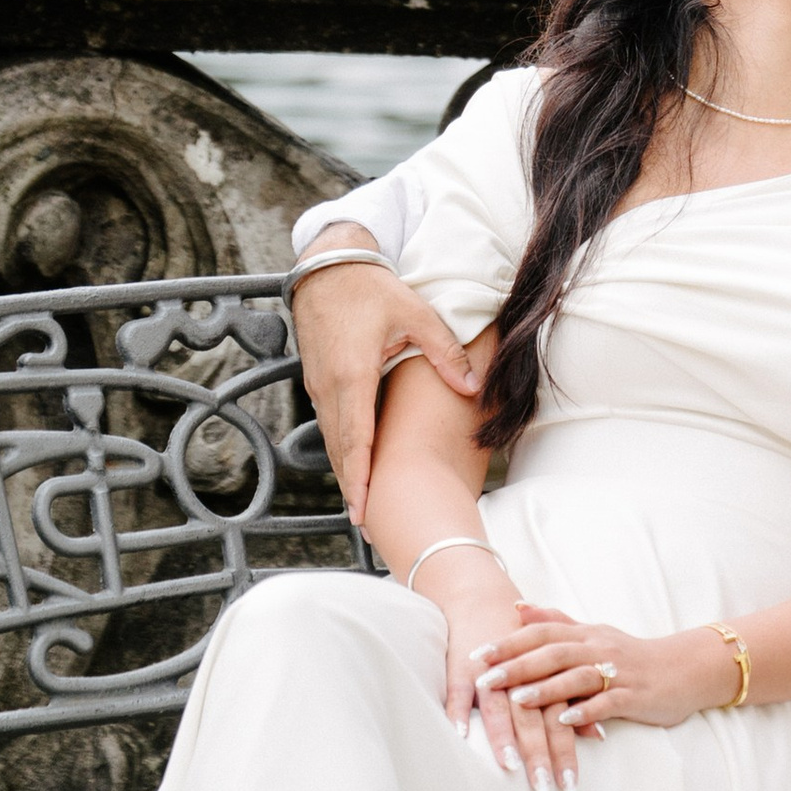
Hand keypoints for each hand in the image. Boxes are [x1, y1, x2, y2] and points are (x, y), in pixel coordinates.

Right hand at [292, 247, 476, 523]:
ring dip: (346, 471)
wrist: (327, 265)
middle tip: (368, 524)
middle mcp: (331, 387)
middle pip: (340, 450)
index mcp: (354, 375)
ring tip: (362, 504)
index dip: (360, 478)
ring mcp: (319, 385)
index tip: (364, 510)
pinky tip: (354, 463)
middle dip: (353, 488)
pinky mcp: (318, 380)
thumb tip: (473, 386)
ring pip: (332, 439)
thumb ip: (444, 351)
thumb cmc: (370, 287)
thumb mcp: (413, 313)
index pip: (356, 439)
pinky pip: (330, 422)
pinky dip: (342, 448)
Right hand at [434, 571, 561, 790]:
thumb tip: (598, 734)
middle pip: (531, 717)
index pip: (557, 719)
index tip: (570, 784)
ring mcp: (487, 672)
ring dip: (504, 737)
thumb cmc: (523, 647)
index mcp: (543, 677)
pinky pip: (457, 691)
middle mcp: (517, 676)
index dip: (564, 751)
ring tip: (511, 766)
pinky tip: (461, 735)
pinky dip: (457, 711)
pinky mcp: (460, 668)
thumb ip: (572, 702)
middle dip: (539, 753)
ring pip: (497, 706)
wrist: (482, 602)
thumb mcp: (551, 670)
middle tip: (545, 787)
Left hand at [472, 603, 737, 780]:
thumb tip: (517, 607)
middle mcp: (598, 647)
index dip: (509, 642)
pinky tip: (567, 721)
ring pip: (577, 676)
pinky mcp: (634, 696)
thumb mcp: (593, 634)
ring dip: (547, 688)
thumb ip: (556, 622)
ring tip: (518, 700)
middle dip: (517, 666)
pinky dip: (587, 711)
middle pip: (553, 653)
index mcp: (585, 634)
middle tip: (485, 679)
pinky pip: (608, 702)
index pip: (542, 632)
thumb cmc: (631, 655)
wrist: (683, 669)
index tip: (477, 654)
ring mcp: (617, 671)